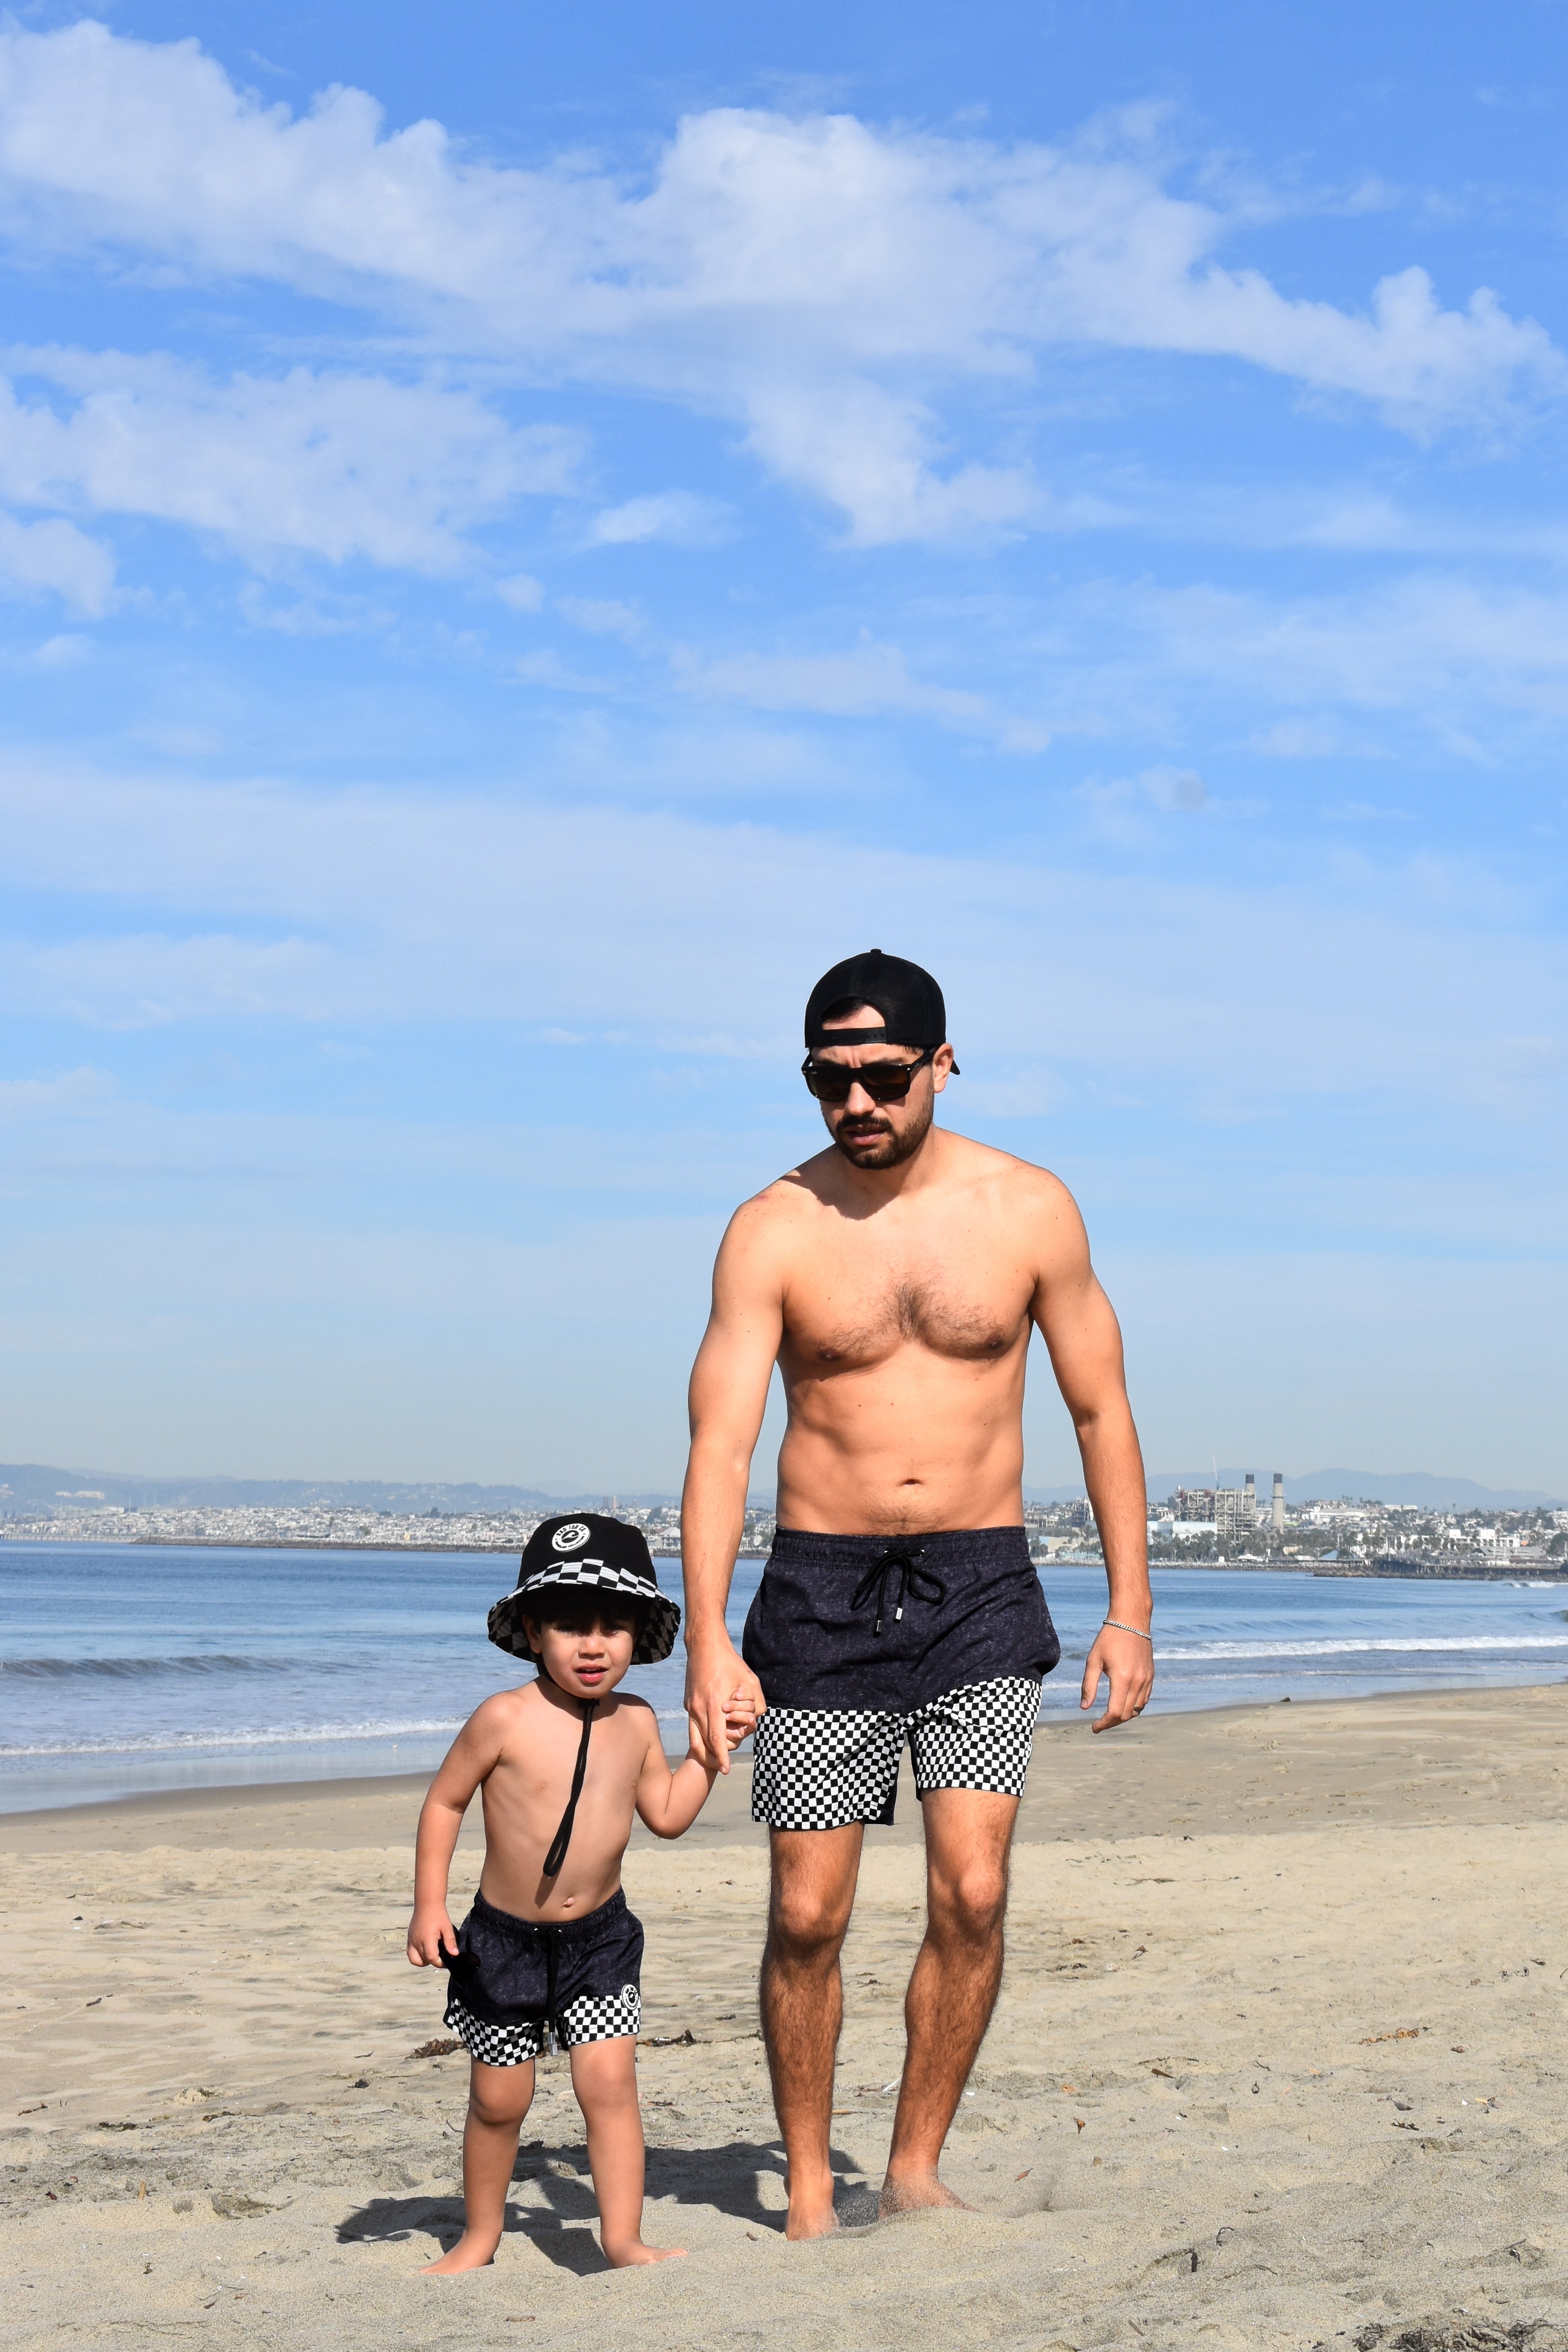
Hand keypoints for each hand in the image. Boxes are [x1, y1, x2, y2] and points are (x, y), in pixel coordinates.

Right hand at [406, 1904, 457, 1965]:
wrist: (427, 1902)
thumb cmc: (438, 1914)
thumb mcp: (447, 1927)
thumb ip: (450, 1942)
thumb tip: (455, 1954)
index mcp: (426, 1939)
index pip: (431, 1958)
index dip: (440, 1963)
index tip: (447, 1962)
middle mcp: (416, 1942)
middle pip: (424, 1960)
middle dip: (433, 1961)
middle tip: (442, 1957)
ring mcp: (411, 1940)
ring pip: (414, 1959)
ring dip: (423, 1961)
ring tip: (433, 1954)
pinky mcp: (409, 1938)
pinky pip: (410, 1953)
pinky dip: (416, 1956)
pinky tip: (425, 1950)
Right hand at [685, 1640, 765, 1773]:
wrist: (704, 1646)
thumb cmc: (731, 1663)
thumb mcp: (751, 1681)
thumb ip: (758, 1704)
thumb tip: (755, 1720)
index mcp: (714, 1704)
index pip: (716, 1738)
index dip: (721, 1757)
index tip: (726, 1769)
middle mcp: (698, 1708)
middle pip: (702, 1744)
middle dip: (712, 1759)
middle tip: (722, 1766)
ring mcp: (690, 1706)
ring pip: (693, 1738)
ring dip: (704, 1751)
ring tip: (715, 1758)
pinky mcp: (688, 1703)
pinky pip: (693, 1726)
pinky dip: (701, 1736)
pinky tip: (712, 1737)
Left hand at [1080, 1623, 1153, 1732]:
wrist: (1131, 1621)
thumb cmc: (1109, 1638)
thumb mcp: (1093, 1660)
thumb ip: (1088, 1685)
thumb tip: (1084, 1707)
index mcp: (1122, 1678)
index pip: (1114, 1712)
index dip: (1104, 1724)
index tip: (1094, 1728)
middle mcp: (1138, 1682)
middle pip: (1126, 1714)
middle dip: (1112, 1722)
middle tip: (1099, 1724)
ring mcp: (1147, 1679)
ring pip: (1137, 1709)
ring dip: (1123, 1716)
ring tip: (1109, 1715)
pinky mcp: (1151, 1676)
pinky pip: (1144, 1699)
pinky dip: (1134, 1707)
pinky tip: (1123, 1704)